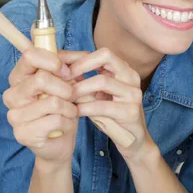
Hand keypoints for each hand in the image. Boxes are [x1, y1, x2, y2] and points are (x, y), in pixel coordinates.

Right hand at [3, 47, 78, 164]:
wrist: (61, 142)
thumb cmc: (62, 108)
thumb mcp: (66, 82)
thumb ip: (67, 64)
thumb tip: (79, 53)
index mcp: (19, 77)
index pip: (29, 55)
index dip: (53, 61)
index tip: (67, 71)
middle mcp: (12, 94)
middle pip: (41, 79)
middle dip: (65, 87)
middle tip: (72, 96)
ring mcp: (14, 115)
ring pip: (52, 102)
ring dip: (70, 107)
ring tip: (70, 112)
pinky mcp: (22, 134)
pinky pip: (55, 120)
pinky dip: (68, 122)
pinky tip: (65, 125)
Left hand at [64, 48, 157, 162]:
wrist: (132, 140)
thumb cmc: (111, 114)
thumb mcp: (97, 93)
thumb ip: (83, 79)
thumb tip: (58, 66)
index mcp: (124, 69)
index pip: (101, 52)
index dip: (79, 55)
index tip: (59, 64)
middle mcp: (131, 76)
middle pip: (106, 56)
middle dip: (81, 64)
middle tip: (64, 76)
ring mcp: (133, 93)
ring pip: (103, 80)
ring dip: (80, 88)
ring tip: (67, 96)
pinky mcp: (131, 112)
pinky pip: (104, 106)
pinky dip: (86, 107)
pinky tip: (75, 111)